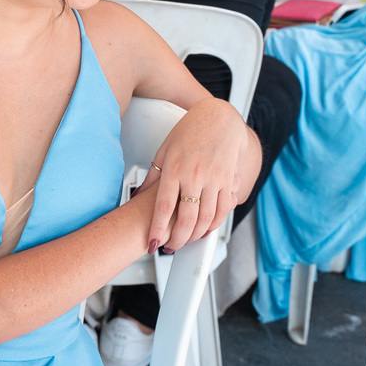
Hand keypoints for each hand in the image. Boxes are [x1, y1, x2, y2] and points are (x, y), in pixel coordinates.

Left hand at [147, 99, 250, 252]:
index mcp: (174, 168)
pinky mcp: (229, 180)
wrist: (219, 118)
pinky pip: (224, 208)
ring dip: (196, 235)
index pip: (163, 207)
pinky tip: (207, 229)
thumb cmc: (190, 131)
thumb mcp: (164, 150)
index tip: (153, 242)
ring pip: (207, 217)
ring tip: (187, 241)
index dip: (158, 229)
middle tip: (171, 247)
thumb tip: (137, 195)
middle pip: (186, 218)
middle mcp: (194, 175)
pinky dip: (216, 223)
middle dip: (178, 239)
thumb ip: (153, 176)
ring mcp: (214, 178)